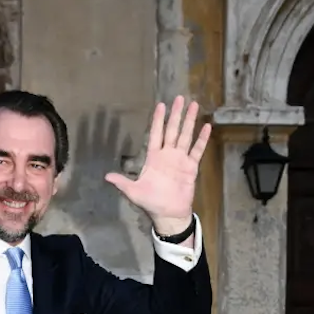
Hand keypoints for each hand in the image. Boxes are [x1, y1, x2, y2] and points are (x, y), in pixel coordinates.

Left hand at [104, 97, 210, 234]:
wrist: (168, 215)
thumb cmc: (151, 203)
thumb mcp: (134, 192)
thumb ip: (122, 182)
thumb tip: (106, 177)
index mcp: (153, 158)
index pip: (156, 134)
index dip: (158, 120)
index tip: (161, 105)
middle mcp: (167, 155)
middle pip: (172, 130)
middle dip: (176, 114)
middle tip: (180, 98)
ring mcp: (180, 160)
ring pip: (185, 136)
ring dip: (189, 121)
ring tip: (194, 105)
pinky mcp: (191, 167)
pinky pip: (197, 150)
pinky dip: (202, 139)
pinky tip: (207, 126)